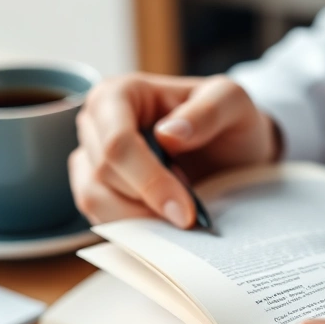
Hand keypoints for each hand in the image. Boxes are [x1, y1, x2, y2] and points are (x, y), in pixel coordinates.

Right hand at [69, 73, 279, 226]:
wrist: (231, 151)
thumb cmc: (228, 121)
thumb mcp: (234, 103)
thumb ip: (208, 111)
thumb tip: (168, 135)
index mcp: (120, 93)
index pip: (118, 142)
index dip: (149, 180)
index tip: (184, 211)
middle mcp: (96, 123)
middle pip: (104, 173)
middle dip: (148, 202)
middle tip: (189, 216)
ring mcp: (90, 158)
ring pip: (94, 199)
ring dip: (137, 220)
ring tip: (177, 220)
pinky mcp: (95, 189)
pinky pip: (100, 217)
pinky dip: (132, 229)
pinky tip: (164, 225)